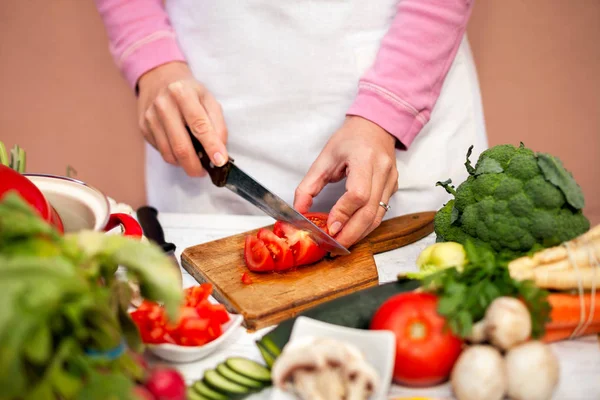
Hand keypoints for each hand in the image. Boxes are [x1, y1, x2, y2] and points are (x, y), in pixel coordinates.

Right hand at [137, 61, 227, 175]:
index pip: (199, 125)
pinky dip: (174, 157)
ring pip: (169, 153)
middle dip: (195, 165)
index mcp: (183, 93)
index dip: (211, 146)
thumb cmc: (190, 92)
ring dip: (185, 164)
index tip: (220, 161)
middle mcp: (163, 105)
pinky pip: (161, 151)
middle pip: (181, 145)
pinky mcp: (143, 128)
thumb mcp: (208, 100)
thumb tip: (219, 150)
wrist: (159, 79)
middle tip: (205, 172)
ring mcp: (150, 117)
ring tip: (196, 163)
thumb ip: (217, 124)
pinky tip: (181, 150)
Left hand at [294, 116, 398, 247]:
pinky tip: (352, 230)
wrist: (376, 126)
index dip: (343, 213)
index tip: (330, 227)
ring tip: (341, 243)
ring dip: (359, 234)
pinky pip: (381, 212)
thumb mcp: (324, 158)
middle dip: (351, 233)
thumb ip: (309, 185)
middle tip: (334, 246)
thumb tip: (298, 211)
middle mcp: (382, 171)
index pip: (358, 193)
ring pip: (378, 216)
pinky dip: (366, 225)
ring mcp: (391, 181)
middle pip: (370, 211)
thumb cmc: (349, 139)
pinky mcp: (393, 188)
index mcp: (364, 159)